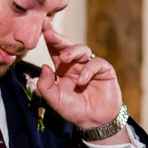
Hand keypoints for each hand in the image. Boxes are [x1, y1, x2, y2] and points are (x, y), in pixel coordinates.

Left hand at [34, 19, 125, 137]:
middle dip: (58, 38)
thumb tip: (44, 66)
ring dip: (73, 51)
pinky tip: (82, 81)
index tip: (42, 26)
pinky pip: (96, 63)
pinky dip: (88, 71)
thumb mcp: (54, 100)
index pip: (54, 50)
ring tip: (65, 58)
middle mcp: (76, 64)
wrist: (93, 121)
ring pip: (82, 49)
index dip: (49, 38)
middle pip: (67, 46)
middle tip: (49, 32)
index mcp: (62, 68)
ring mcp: (90, 66)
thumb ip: (46, 85)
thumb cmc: (73, 109)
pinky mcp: (104, 70)